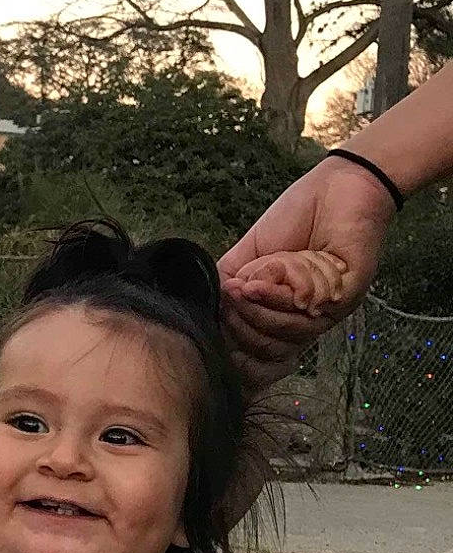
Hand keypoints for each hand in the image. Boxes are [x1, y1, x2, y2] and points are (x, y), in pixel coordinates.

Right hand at [218, 156, 393, 392]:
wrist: (335, 189)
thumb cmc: (293, 220)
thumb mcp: (245, 259)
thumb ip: (224, 288)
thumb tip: (206, 318)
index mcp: (283, 318)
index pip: (260, 363)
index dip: (236, 358)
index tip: (216, 336)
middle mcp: (305, 322)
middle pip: (267, 353)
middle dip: (241, 324)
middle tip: (233, 293)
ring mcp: (327, 313)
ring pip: (285, 333)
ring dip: (262, 302)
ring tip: (251, 278)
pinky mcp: (346, 296)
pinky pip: (305, 308)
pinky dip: (284, 287)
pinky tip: (277, 266)